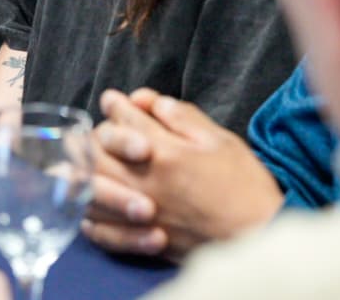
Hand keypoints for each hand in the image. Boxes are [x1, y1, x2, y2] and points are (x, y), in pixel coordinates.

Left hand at [82, 88, 283, 260]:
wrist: (258, 235)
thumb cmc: (244, 185)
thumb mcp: (219, 139)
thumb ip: (181, 116)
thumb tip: (148, 100)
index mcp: (165, 152)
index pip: (125, 119)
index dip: (116, 104)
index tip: (114, 99)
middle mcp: (145, 181)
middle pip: (98, 151)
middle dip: (93, 136)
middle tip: (94, 130)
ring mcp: (140, 212)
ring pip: (93, 189)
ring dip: (84, 172)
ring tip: (81, 163)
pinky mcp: (142, 239)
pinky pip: (102, 230)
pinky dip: (91, 217)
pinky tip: (88, 208)